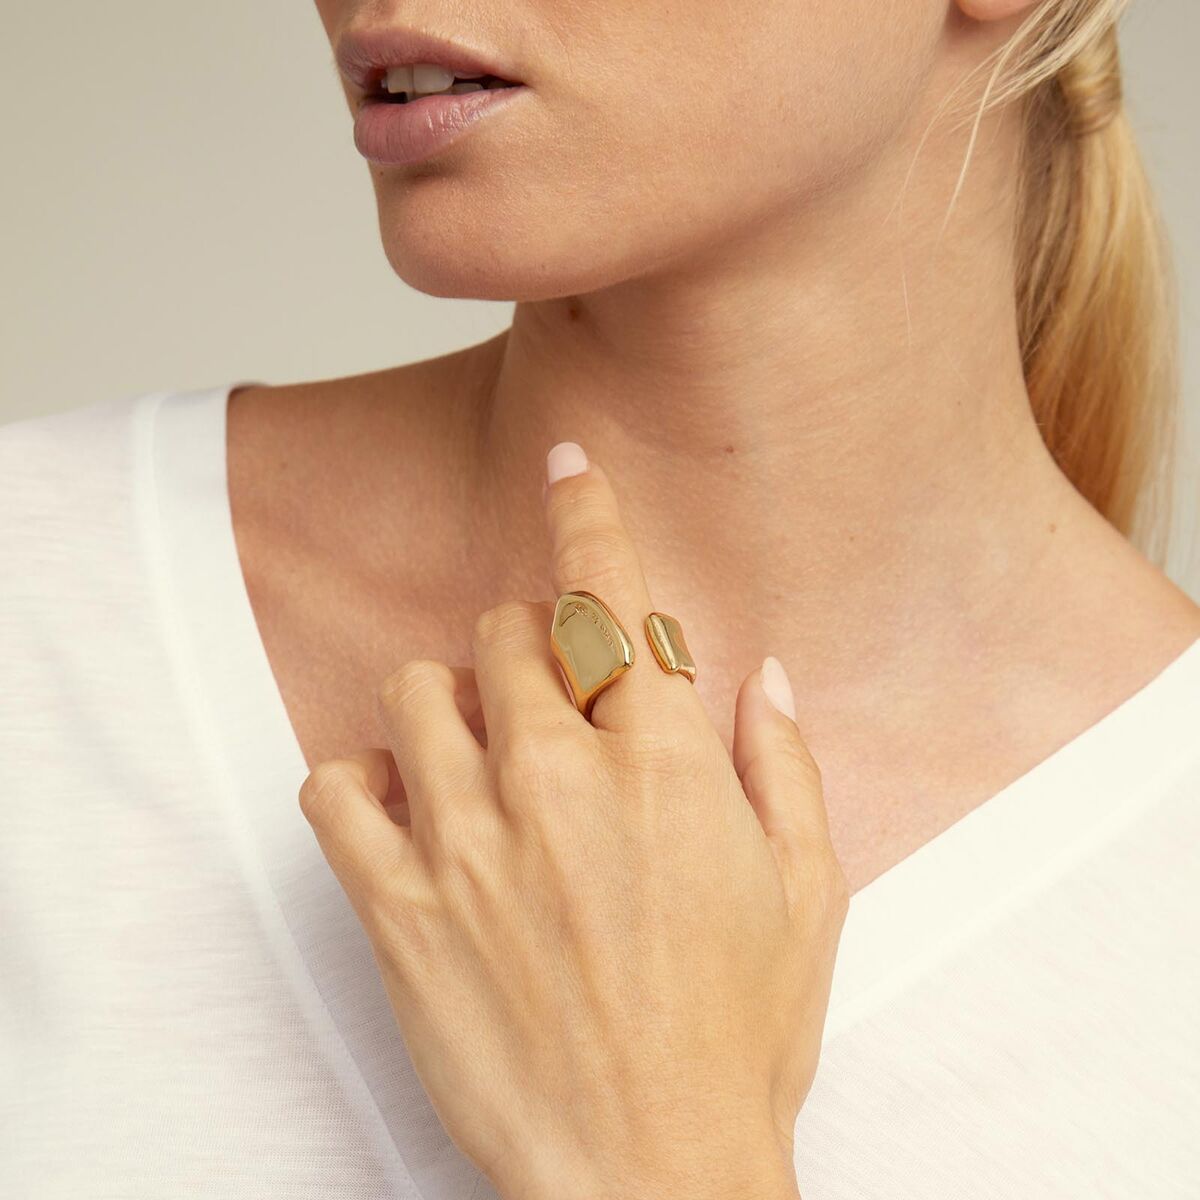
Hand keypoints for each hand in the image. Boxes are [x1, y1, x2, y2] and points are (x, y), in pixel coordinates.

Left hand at [298, 443, 848, 1199]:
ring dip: (449, 698)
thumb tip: (764, 674)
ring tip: (479, 748)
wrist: (651, 1173)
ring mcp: (469, 843)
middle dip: (529, 642)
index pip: (614, 597)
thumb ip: (783, 766)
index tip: (568, 463)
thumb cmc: (739, 1037)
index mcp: (663, 767)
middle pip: (506, 632)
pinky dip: (361, 777)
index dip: (588, 511)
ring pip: (418, 690)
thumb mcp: (809, 894)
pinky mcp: (400, 912)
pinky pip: (338, 791)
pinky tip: (404, 803)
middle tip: (550, 694)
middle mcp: (558, 782)